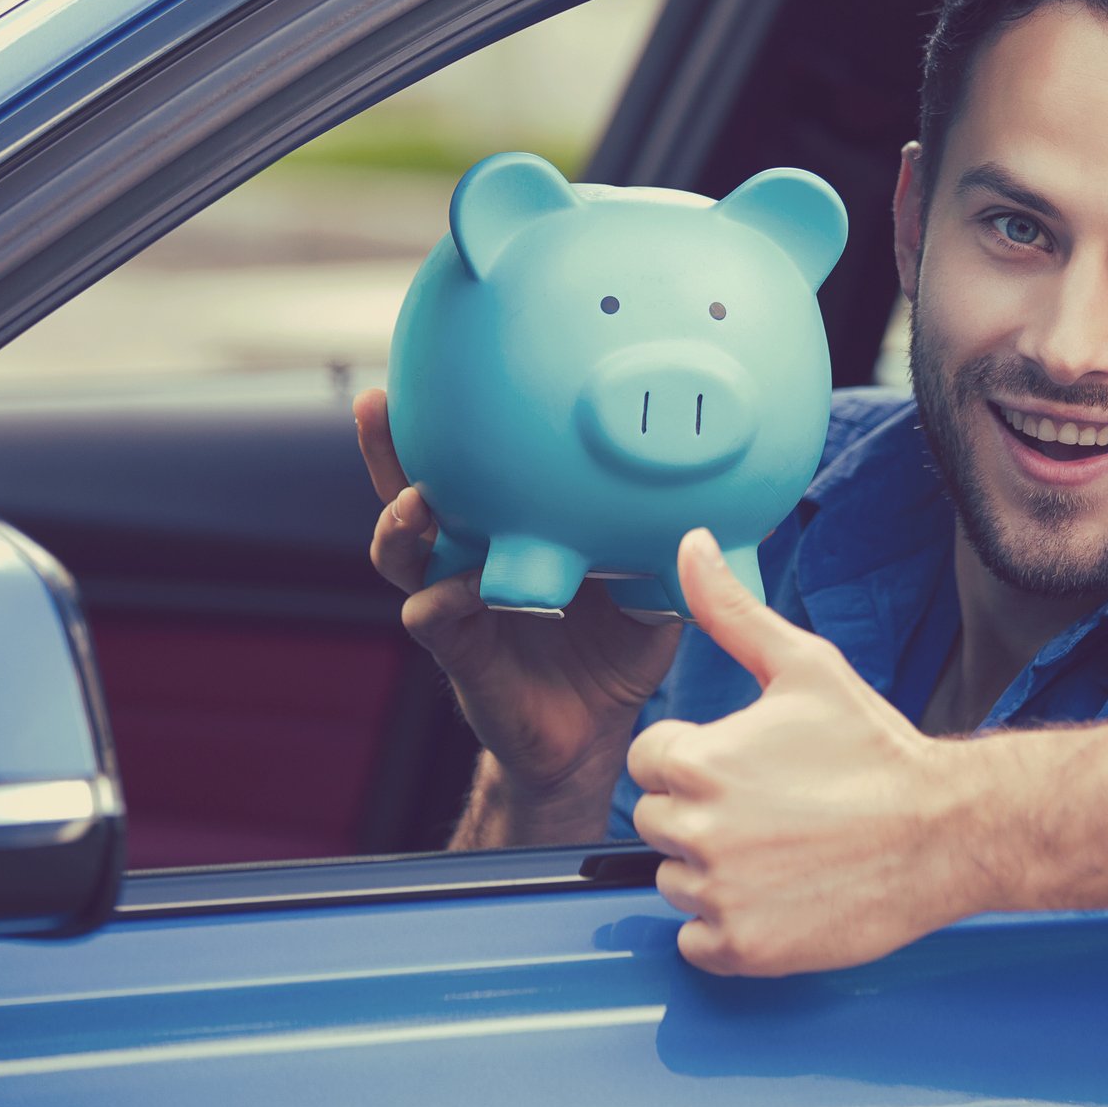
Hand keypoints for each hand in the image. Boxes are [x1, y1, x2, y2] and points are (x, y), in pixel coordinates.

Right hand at [355, 388, 679, 841]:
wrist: (595, 736)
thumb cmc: (618, 653)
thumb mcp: (651, 589)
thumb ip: (669, 546)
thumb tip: (731, 505)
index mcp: (507, 533)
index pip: (465, 468)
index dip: (442, 425)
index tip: (430, 370)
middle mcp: (469, 561)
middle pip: (410, 492)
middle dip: (387, 449)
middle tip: (377, 405)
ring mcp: (457, 605)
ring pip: (403, 556)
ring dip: (400, 524)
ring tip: (414, 500)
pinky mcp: (460, 655)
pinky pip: (434, 619)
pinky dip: (441, 598)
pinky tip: (455, 586)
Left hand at [628, 528, 982, 975]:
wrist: (945, 832)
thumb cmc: (875, 749)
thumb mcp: (804, 665)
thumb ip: (731, 610)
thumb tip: (690, 546)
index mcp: (698, 761)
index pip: (647, 761)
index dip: (693, 758)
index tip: (746, 765)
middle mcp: (698, 830)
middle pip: (658, 822)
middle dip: (702, 813)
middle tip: (772, 807)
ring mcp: (719, 894)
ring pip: (676, 881)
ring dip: (715, 870)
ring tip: (782, 849)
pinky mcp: (742, 948)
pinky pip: (697, 941)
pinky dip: (727, 927)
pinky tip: (778, 895)